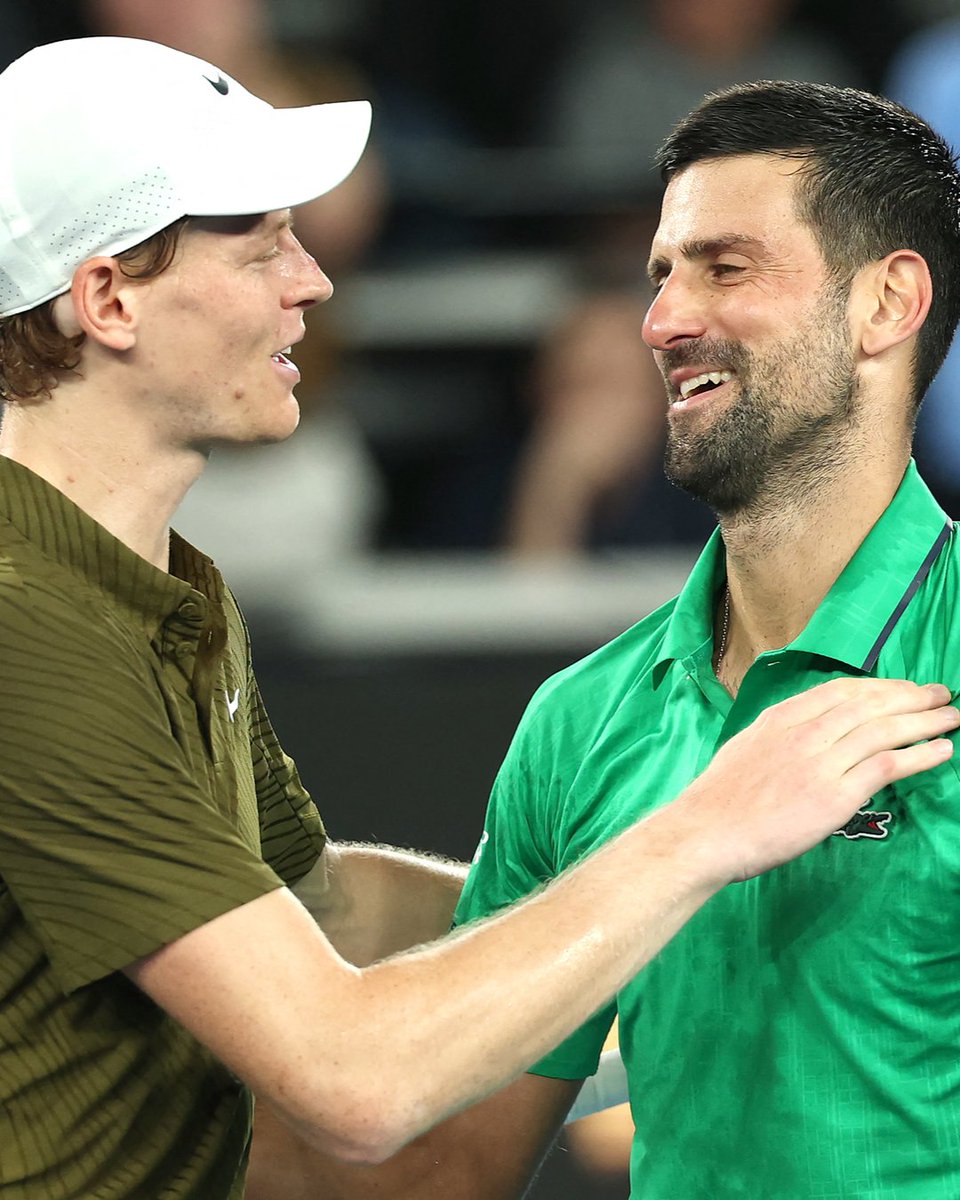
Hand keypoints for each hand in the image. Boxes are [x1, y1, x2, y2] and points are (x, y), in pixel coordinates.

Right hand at [668, 678, 957, 885]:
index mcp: (780, 718)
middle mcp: (803, 732)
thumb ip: (778, 736)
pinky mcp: (834, 796)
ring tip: (951, 717)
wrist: (706, 832)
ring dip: (924, 721)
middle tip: (940, 693)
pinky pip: (887, 766)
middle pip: (869, 704)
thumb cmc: (718, 800)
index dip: (879, 686)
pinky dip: (919, 756)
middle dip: (911, 696)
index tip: (902, 688)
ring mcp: (820, 762)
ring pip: (884, 730)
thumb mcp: (745, 748)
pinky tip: (941, 751)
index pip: (840, 691)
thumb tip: (804, 735)